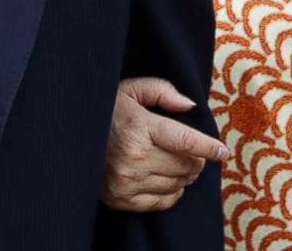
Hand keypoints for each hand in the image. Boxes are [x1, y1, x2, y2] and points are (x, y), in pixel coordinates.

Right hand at [101, 77, 228, 212]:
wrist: (69, 135)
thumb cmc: (105, 110)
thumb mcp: (130, 90)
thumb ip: (162, 91)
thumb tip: (189, 106)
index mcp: (138, 127)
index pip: (185, 141)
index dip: (208, 147)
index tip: (222, 151)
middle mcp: (133, 158)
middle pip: (185, 166)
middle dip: (196, 160)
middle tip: (193, 153)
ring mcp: (127, 181)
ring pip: (177, 184)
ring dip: (185, 176)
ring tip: (180, 164)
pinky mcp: (121, 198)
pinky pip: (162, 202)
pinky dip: (172, 192)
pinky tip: (168, 179)